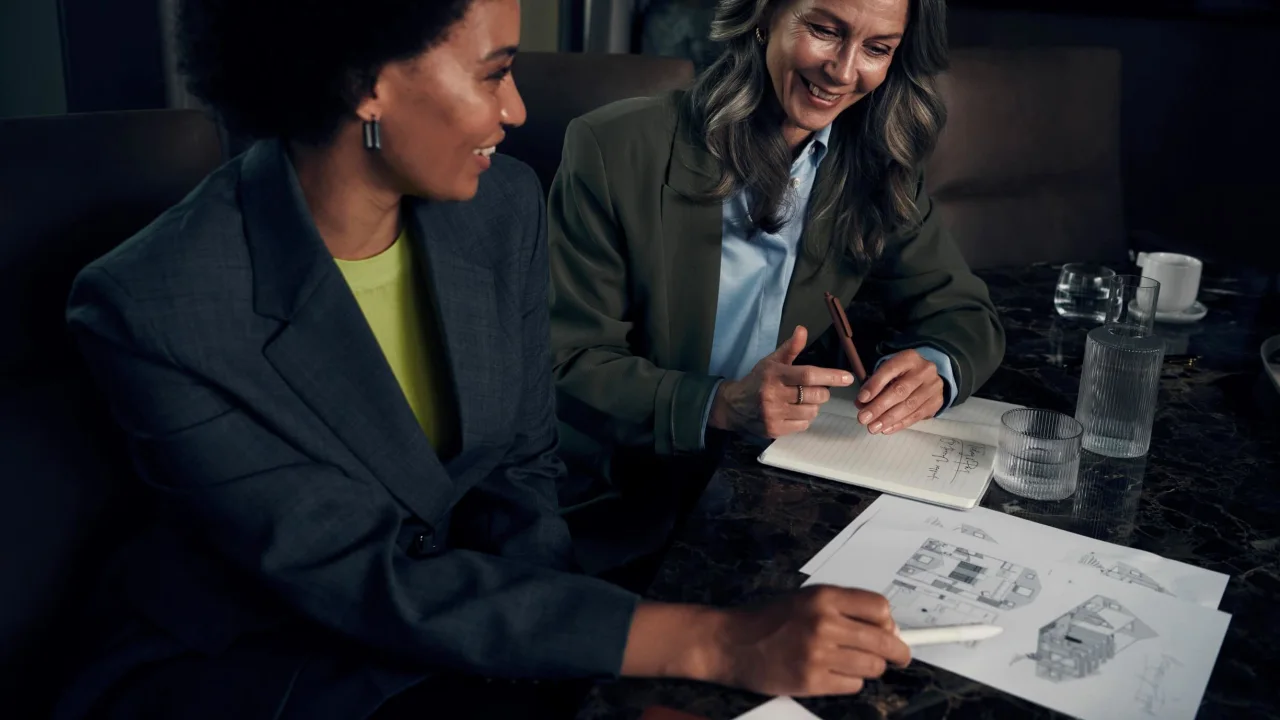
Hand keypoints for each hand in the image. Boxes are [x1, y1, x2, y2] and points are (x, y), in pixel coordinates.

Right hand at [708, 586, 910, 696]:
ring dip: (868, 668)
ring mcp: (818, 654)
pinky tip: (832, 674)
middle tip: (900, 657)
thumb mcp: (807, 600)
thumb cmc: (770, 620)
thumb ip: (844, 608)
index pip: (880, 609)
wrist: (733, 643)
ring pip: (872, 667)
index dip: (891, 624)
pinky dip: (848, 682)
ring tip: (851, 663)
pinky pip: (852, 685)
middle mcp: (823, 623)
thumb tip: (888, 629)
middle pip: (884, 641)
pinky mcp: (812, 681)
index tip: (894, 633)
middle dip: (897, 653)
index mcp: (824, 597)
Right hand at [709, 326, 853, 438]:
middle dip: (822, 392)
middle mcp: (773, 394)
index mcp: (775, 374)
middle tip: (817, 389)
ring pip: (811, 412)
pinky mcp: (774, 430)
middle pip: (815, 395)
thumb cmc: (758, 380)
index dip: (830, 376)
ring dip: (813, 406)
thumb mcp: (772, 361)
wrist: (734, 405)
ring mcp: (773, 414)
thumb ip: (790, 348)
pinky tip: (795, 412)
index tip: (847, 378)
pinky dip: (804, 419)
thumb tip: (802, 329)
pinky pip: (803, 425)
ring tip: (802, 401)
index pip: (808, 375)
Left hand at [856, 349, 944, 434]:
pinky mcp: (937, 401)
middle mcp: (924, 370)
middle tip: (863, 418)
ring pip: (909, 406)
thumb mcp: (889, 372)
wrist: (929, 377)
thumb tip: (861, 403)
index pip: (889, 370)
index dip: (874, 385)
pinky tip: (886, 429)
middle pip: (900, 390)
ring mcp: (933, 386)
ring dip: (888, 419)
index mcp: (909, 358)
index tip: (861, 399)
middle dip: (879, 406)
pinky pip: (916, 416)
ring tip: (873, 428)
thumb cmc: (903, 374)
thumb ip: (874, 385)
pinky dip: (899, 424)